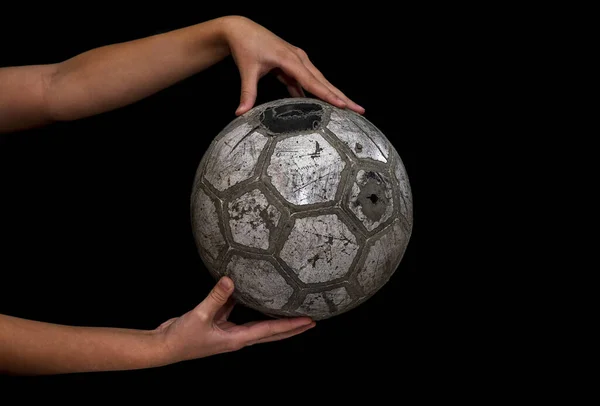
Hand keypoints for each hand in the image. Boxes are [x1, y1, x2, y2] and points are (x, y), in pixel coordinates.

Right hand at [154, 276, 314, 362]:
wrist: (163, 347)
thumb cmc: (181, 338)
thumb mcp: (200, 316)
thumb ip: (216, 297)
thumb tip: (231, 280)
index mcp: (237, 339)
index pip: (270, 331)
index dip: (290, 325)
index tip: (308, 321)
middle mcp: (237, 337)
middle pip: (271, 332)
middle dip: (290, 327)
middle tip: (310, 320)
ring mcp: (228, 331)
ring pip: (257, 322)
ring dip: (272, 316)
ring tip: (288, 306)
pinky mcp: (218, 324)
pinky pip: (237, 311)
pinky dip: (246, 302)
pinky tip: (249, 290)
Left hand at [221, 16, 364, 115]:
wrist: (241, 30)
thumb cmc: (245, 47)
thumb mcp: (247, 70)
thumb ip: (247, 93)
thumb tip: (240, 112)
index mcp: (289, 59)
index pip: (312, 81)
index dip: (327, 95)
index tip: (342, 105)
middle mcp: (298, 58)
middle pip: (323, 81)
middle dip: (341, 96)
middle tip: (358, 110)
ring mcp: (297, 60)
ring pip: (318, 81)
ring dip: (332, 94)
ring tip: (347, 108)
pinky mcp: (293, 64)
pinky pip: (307, 81)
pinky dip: (315, 92)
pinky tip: (322, 105)